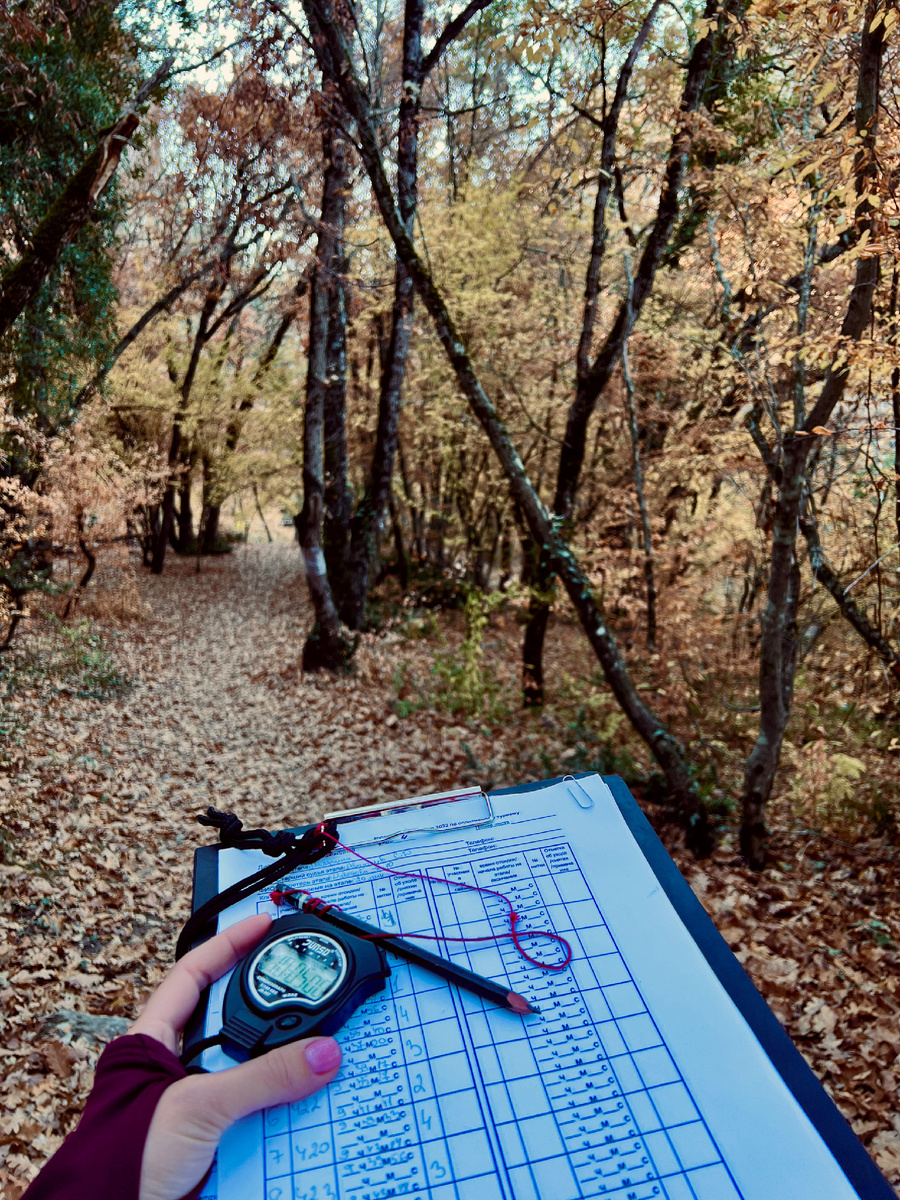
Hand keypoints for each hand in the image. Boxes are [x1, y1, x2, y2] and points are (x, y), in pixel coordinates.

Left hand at [131, 913, 341, 1199]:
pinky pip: (256, 1112)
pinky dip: (281, 1108)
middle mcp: (174, 1066)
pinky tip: (304, 1105)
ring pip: (248, 1069)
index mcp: (153, 1040)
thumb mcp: (198, 1105)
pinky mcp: (212, 1138)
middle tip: (306, 987)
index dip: (229, 943)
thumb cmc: (124, 1159)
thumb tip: (320, 1053)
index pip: (194, 972)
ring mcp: (194, 1102)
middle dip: (269, 1009)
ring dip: (280, 1066)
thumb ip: (262, 1077)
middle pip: (231, 1020)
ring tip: (315, 1049)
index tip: (265, 923)